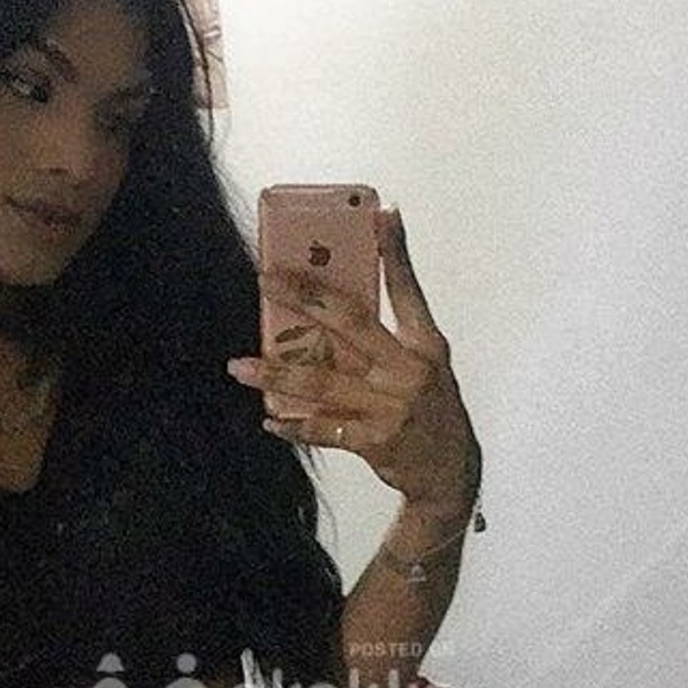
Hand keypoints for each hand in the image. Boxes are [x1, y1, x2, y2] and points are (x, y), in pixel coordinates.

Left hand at [227, 208, 480, 518]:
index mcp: (426, 346)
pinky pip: (324, 429)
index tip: (380, 214)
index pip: (408, 291)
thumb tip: (344, 302)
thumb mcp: (427, 365)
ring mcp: (391, 407)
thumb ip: (394, 334)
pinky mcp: (376, 441)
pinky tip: (269, 420)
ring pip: (322, 381)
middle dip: (304, 297)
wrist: (450, 473)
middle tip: (265, 279)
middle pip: (350, 323)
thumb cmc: (431, 411)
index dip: (395, 252)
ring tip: (237, 366)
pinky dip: (294, 426)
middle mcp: (409, 371)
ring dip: (275, 374)